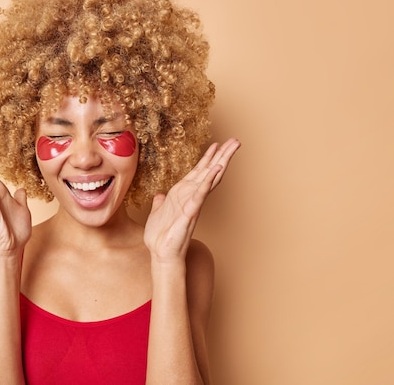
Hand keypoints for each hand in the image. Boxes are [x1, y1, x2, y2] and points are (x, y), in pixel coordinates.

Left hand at [143, 138, 239, 261]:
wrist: (161, 253)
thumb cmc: (161, 236)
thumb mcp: (157, 213)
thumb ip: (161, 202)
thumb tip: (160, 195)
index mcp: (184, 195)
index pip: (199, 172)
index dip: (207, 158)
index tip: (216, 144)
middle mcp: (192, 197)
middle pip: (210, 171)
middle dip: (222, 155)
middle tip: (235, 141)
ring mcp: (193, 203)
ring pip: (210, 178)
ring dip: (221, 162)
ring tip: (231, 148)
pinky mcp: (190, 212)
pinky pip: (200, 194)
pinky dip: (208, 181)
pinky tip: (216, 169)